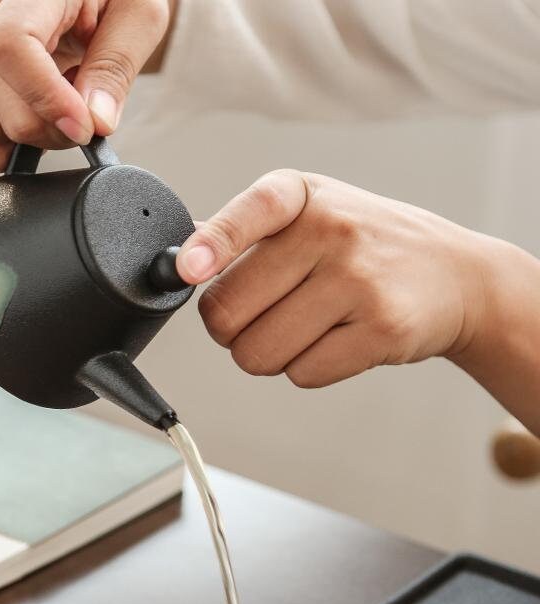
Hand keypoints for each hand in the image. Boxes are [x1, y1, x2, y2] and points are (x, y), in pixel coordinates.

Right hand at [0, 0, 169, 170]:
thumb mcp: (137, 12)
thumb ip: (117, 64)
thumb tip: (96, 120)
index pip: (9, 47)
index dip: (47, 100)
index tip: (85, 127)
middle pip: (2, 112)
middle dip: (53, 132)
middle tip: (85, 117)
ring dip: (20, 141)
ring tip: (55, 113)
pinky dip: (6, 141)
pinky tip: (37, 115)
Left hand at [177, 171, 489, 388]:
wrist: (456, 276)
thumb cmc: (365, 247)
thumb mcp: (310, 213)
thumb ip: (245, 231)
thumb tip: (178, 256)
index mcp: (302, 196)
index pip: (249, 213)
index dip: (211, 247)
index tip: (188, 270)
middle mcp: (331, 231)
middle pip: (227, 313)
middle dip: (230, 331)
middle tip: (262, 317)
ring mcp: (359, 280)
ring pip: (258, 353)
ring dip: (267, 355)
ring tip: (304, 328)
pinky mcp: (382, 329)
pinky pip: (302, 375)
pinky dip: (307, 368)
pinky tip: (336, 340)